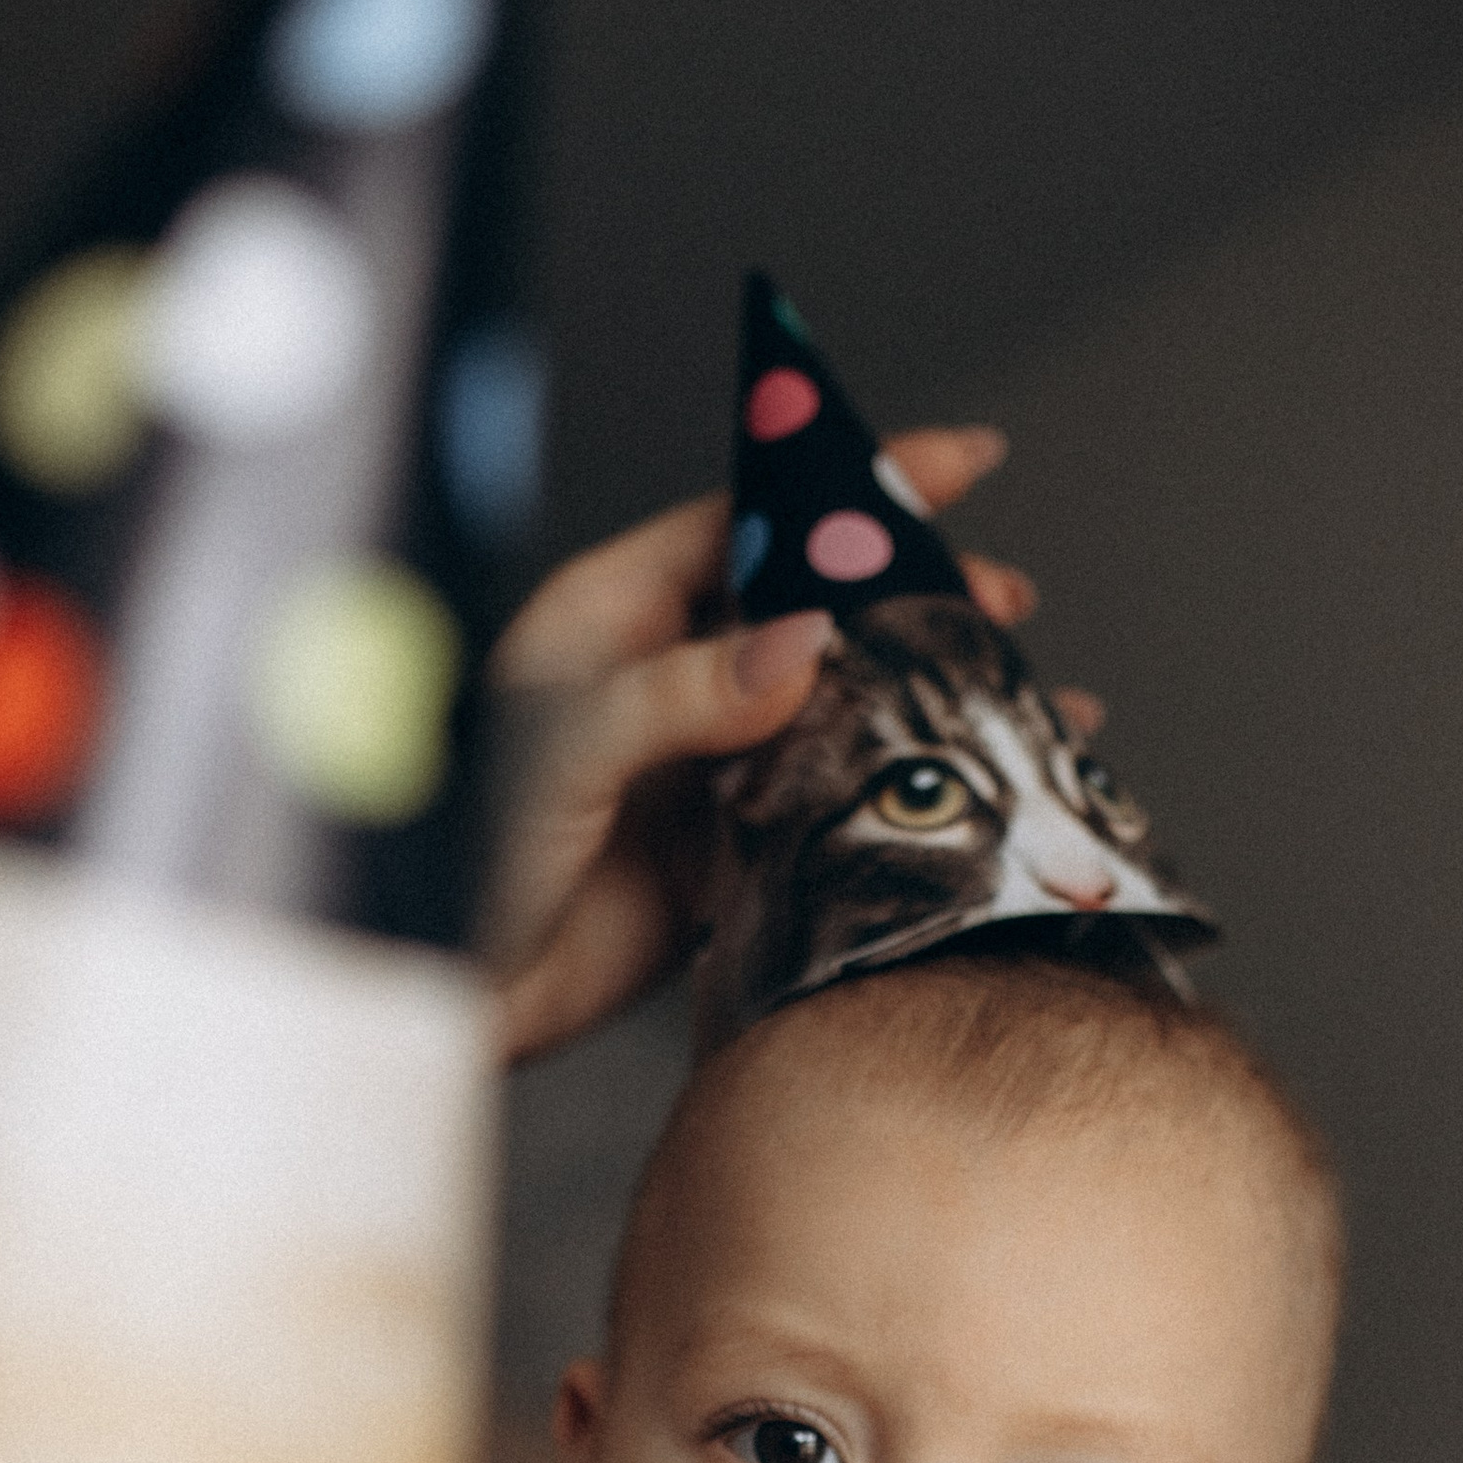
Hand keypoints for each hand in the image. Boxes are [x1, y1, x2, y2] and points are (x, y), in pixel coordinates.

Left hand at [484, 429, 1032, 1064]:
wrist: (440, 997)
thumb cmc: (457, 855)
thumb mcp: (565, 749)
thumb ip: (683, 694)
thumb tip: (801, 643)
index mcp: (612, 617)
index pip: (752, 525)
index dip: (851, 491)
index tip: (952, 464)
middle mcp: (662, 684)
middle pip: (811, 619)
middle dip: (912, 605)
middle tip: (1005, 603)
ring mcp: (696, 773)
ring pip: (832, 720)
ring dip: (921, 708)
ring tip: (1022, 702)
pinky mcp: (717, 862)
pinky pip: (824, 817)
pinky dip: (896, 805)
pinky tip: (968, 800)